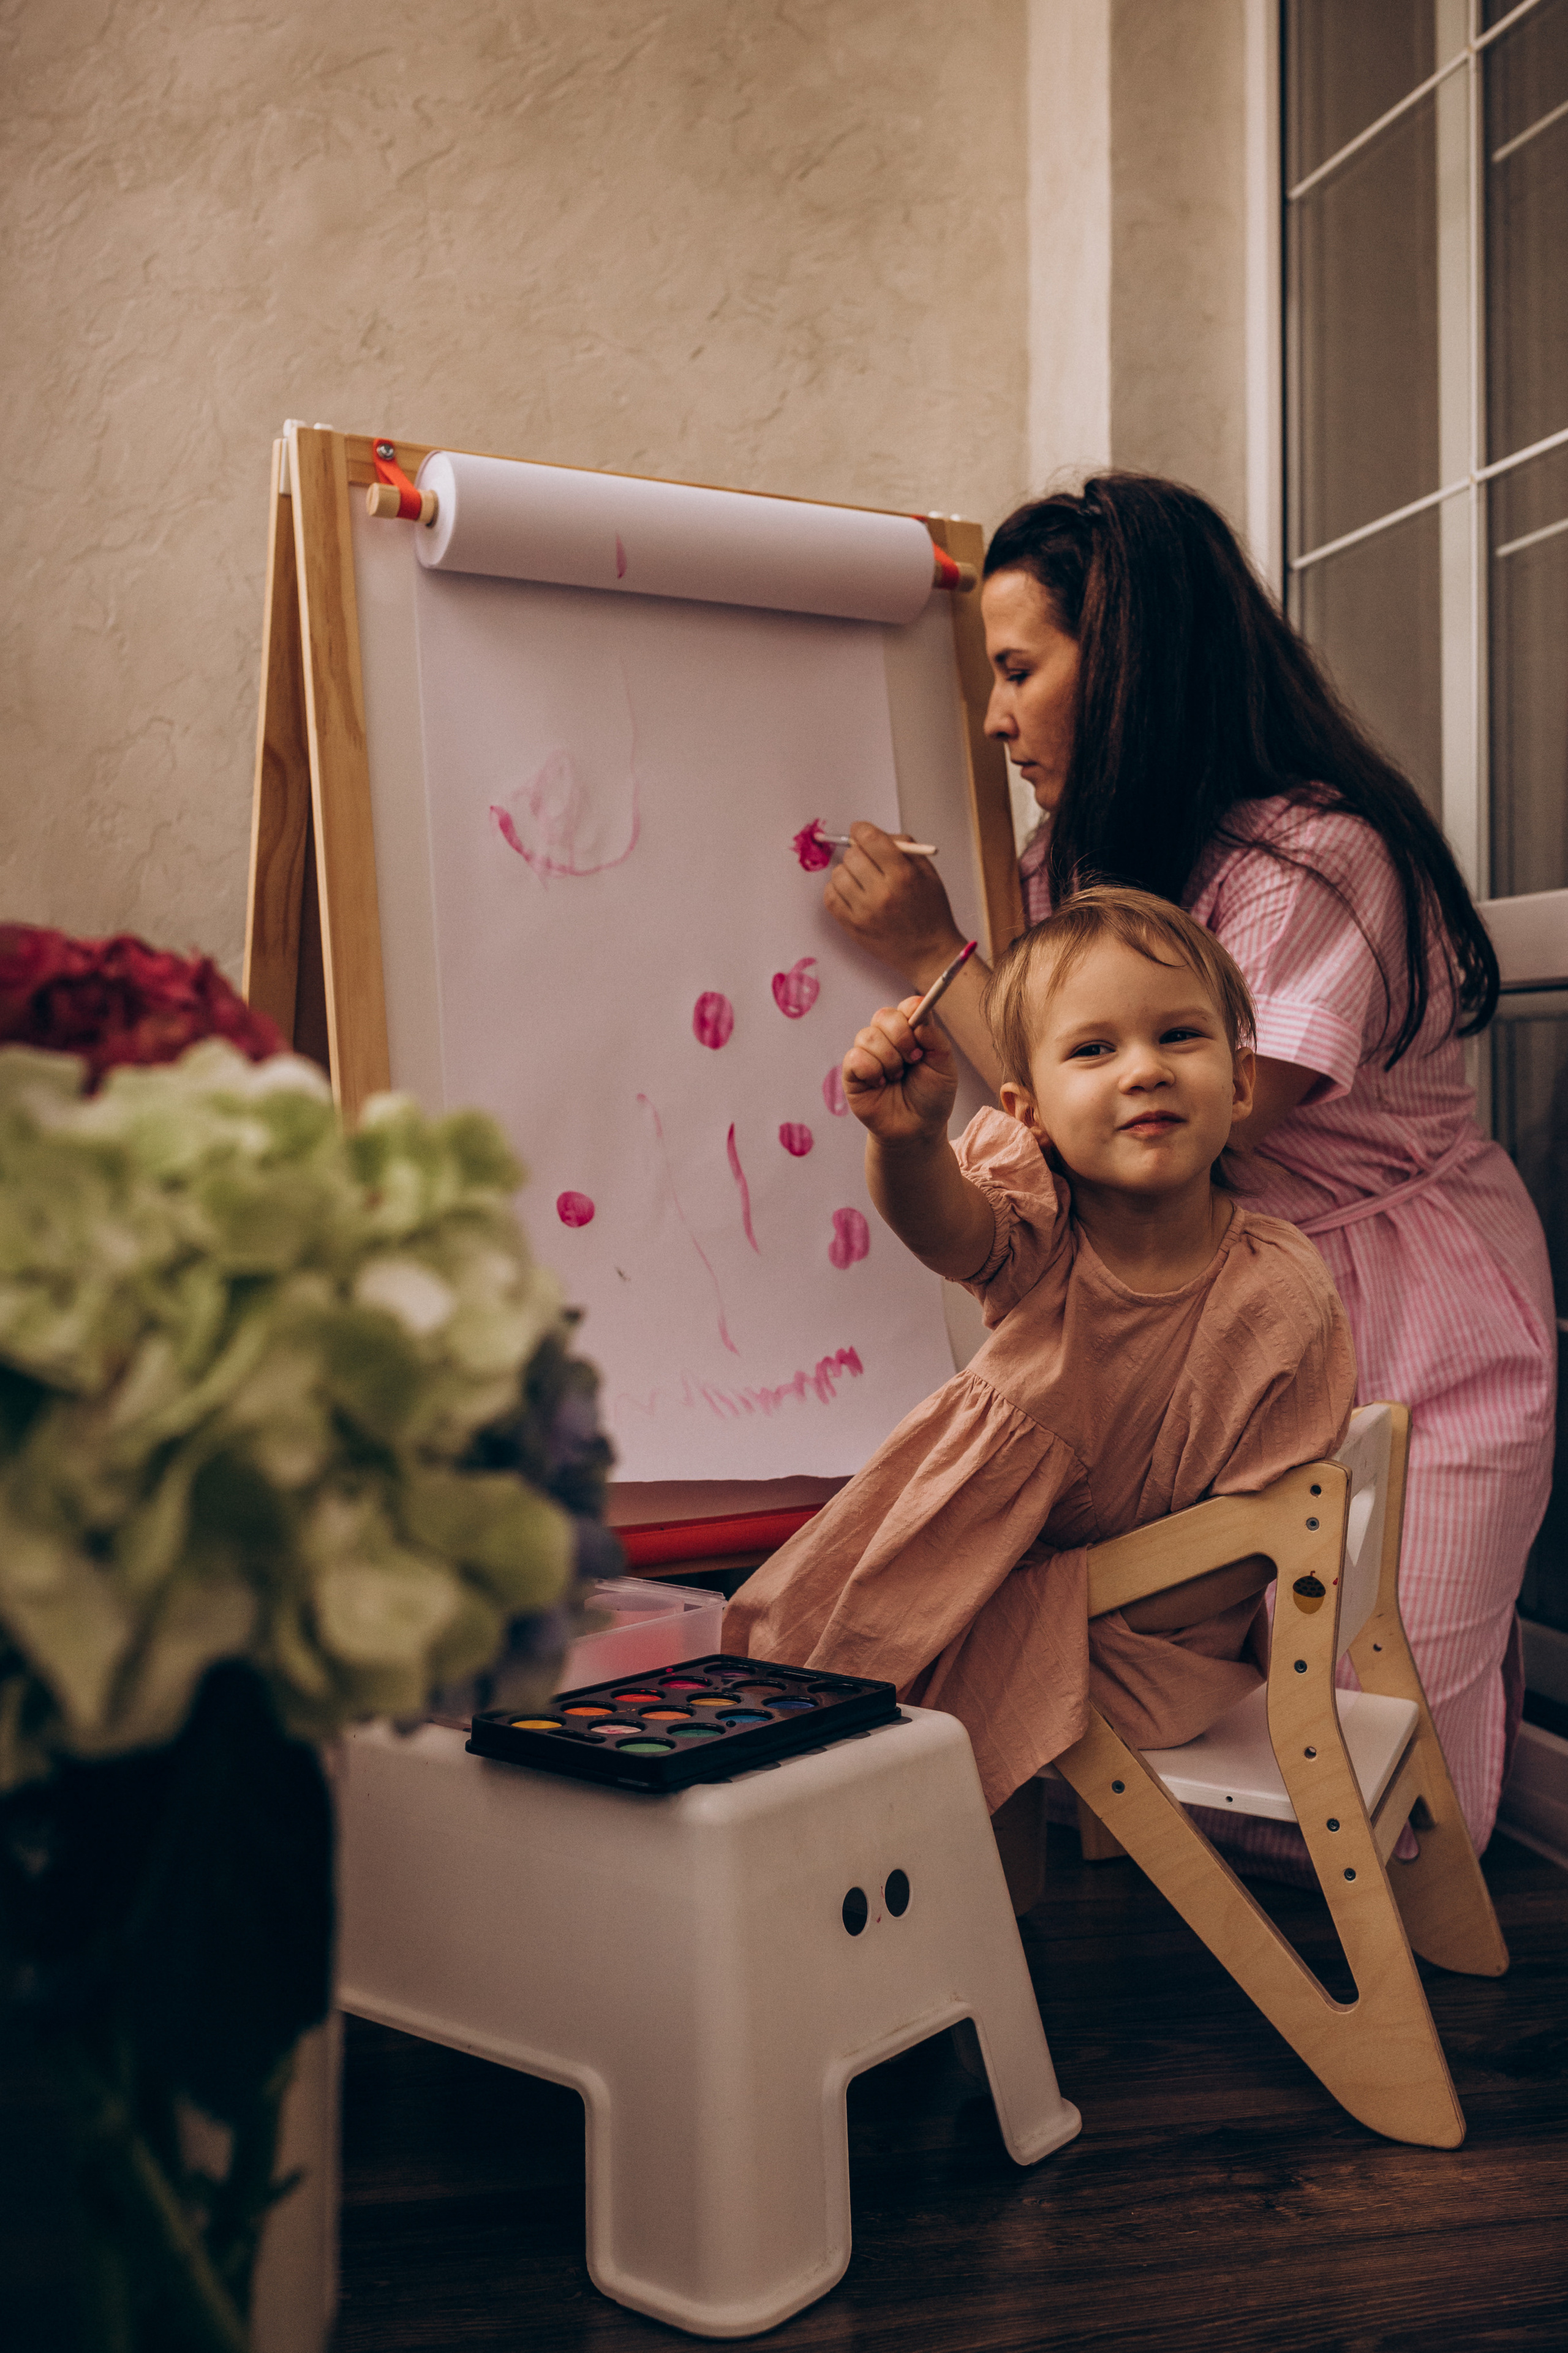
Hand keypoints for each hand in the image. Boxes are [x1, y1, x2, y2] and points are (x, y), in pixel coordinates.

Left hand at [824, 822, 966, 985]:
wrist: (929, 953)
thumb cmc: (931, 912)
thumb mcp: (929, 873)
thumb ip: (903, 848)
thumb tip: (871, 833)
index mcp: (903, 876)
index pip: (870, 839)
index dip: (861, 830)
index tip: (860, 831)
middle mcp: (881, 893)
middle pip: (852, 855)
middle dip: (858, 852)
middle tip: (866, 860)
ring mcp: (864, 912)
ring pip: (837, 874)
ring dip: (847, 872)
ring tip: (861, 880)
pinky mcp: (852, 926)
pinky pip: (830, 897)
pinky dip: (837, 889)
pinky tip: (851, 892)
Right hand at [841, 997, 957, 1143]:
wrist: (918, 1129)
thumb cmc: (931, 1097)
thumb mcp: (945, 1068)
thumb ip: (936, 1040)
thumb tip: (919, 1021)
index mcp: (910, 1032)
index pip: (907, 1006)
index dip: (913, 1011)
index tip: (921, 1030)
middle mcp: (886, 1038)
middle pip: (884, 1016)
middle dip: (902, 1037)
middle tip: (914, 1060)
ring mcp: (868, 1054)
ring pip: (868, 1036)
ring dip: (889, 1060)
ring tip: (897, 1078)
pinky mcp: (852, 1073)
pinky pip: (855, 1058)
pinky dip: (872, 1071)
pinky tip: (880, 1084)